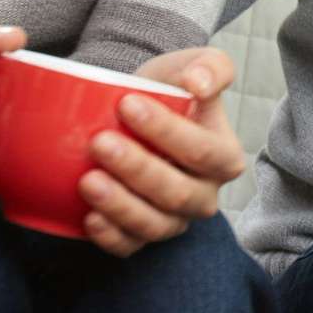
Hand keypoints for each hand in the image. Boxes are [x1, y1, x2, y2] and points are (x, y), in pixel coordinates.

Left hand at [77, 47, 243, 256]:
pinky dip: (110, 236)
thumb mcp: (191, 66)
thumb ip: (210, 66)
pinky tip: (89, 218)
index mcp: (224, 157)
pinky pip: (131, 246)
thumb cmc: (167, 90)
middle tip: (99, 142)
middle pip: (178, 193)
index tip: (127, 103)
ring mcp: (174, 219)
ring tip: (87, 181)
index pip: (202, 151)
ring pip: (155, 225)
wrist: (132, 114)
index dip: (167, 131)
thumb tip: (198, 83)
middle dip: (138, 169)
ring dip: (121, 205)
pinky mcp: (142, 236)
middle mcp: (204, 194)